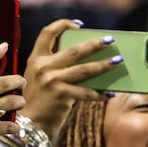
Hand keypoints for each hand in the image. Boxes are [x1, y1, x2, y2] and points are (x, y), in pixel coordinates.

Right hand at [20, 18, 115, 135]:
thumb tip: (86, 55)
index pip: (47, 33)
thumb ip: (54, 63)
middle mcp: (43, 67)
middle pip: (74, 50)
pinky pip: (86, 92)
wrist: (29, 121)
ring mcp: (52, 81)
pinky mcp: (61, 95)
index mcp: (36, 58)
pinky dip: (100, 94)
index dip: (63, 25)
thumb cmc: (38, 97)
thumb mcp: (38, 75)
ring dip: (103, 65)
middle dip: (95, 44)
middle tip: (110, 40)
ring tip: (118, 61)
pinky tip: (111, 94)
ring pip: (84, 69)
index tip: (79, 25)